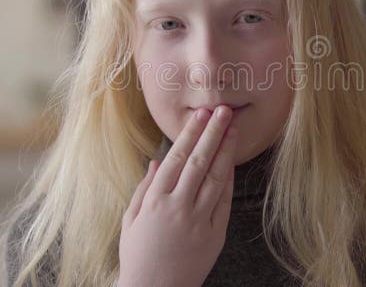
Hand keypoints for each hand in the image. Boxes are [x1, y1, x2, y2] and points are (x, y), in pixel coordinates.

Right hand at [116, 105, 238, 286]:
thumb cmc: (138, 256)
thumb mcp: (132, 220)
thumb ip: (145, 188)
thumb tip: (158, 160)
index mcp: (155, 201)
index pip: (176, 158)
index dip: (190, 134)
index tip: (199, 115)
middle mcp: (178, 208)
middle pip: (198, 162)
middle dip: (212, 133)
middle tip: (223, 110)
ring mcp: (198, 222)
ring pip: (215, 179)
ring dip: (225, 151)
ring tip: (234, 129)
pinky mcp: (214, 236)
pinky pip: (223, 202)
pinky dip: (228, 180)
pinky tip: (231, 162)